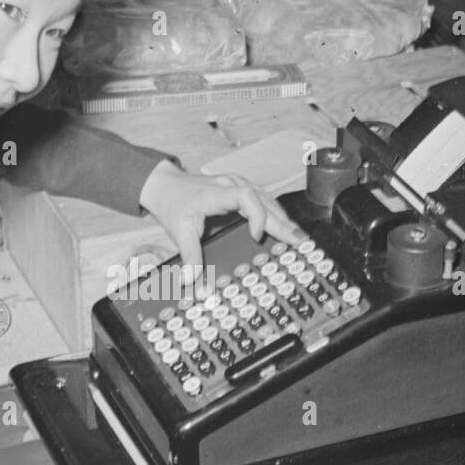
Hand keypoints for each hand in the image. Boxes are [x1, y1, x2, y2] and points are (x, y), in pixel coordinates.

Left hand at [138, 160, 307, 285]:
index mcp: (216, 193)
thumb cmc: (173, 204)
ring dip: (282, 217)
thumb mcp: (178, 232)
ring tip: (297, 236)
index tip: (256, 237)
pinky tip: (285, 225)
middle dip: (281, 222)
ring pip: (266, 198)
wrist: (166, 185)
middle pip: (263, 200)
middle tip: (298, 241)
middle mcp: (230, 184)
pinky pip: (263, 198)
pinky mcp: (240, 188)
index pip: (245, 196)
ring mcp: (237, 184)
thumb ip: (188, 256)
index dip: (256, 216)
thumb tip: (189, 280)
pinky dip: (275, 213)